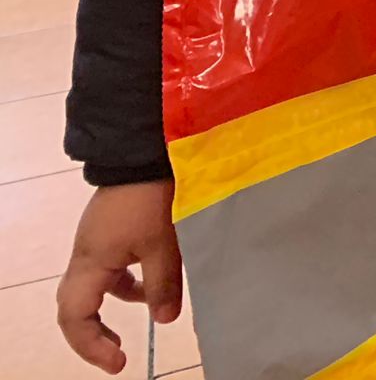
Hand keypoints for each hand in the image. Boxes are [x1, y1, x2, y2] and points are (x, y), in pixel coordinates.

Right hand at [56, 180, 181, 374]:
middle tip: (117, 354)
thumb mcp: (163, 243)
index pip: (75, 317)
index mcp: (90, 263)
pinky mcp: (108, 232)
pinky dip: (125, 284)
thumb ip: (163, 284)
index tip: (119, 362)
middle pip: (74, 307)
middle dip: (92, 335)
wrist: (143, 153)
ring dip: (110, 309)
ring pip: (92, 288)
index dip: (92, 345)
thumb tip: (164, 320)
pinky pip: (108, 269)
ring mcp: (95, 243)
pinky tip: (150, 284)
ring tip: (139, 320)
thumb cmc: (151, 198)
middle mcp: (85, 257)